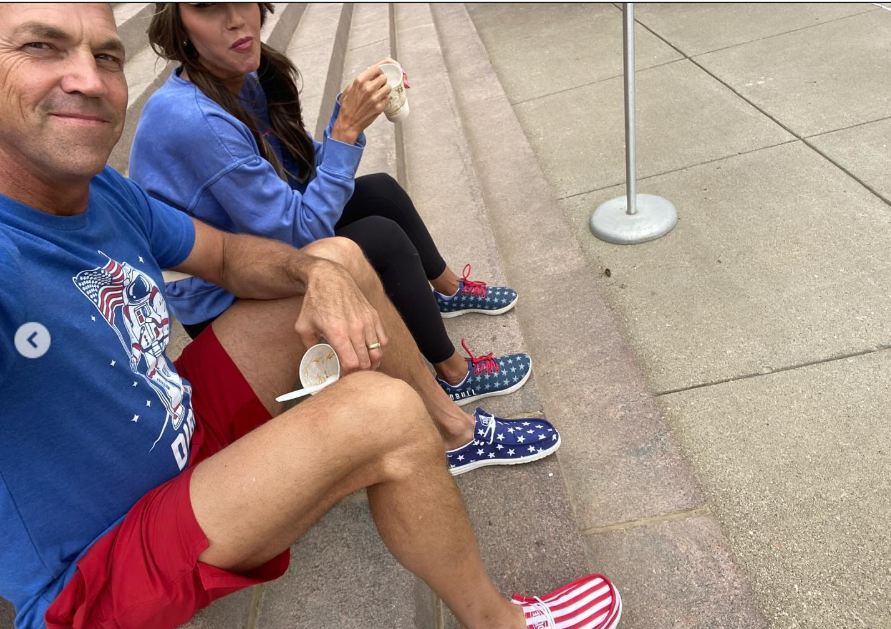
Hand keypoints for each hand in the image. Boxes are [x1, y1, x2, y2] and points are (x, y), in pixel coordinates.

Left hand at [294, 258, 387, 373]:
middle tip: (352, 374)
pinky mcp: (374, 316)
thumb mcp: (303, 326)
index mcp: (337, 333)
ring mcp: (367, 321)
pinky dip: (378, 349)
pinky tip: (369, 351)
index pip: (352, 364)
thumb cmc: (315, 302)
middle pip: (366, 362)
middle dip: (360, 372)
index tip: (342, 377)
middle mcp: (355, 328)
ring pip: (378, 353)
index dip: (348, 375)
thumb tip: (315, 361)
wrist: (329, 278)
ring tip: (363, 366)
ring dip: (371, 363)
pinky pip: (383, 340)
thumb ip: (309, 347)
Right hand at [332, 65, 389, 143]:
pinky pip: (387, 99)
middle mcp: (368, 88)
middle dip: (383, 81)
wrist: (348, 123)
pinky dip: (384, 100)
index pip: (377, 68)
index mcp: (359, 81)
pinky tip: (378, 102)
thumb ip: (361, 80)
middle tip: (380, 86)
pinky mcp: (379, 107)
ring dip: (385, 90)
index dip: (380, 71)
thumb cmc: (348, 106)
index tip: (380, 74)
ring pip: (388, 88)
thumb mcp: (350, 89)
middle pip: (384, 77)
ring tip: (379, 94)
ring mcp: (374, 98)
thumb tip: (372, 74)